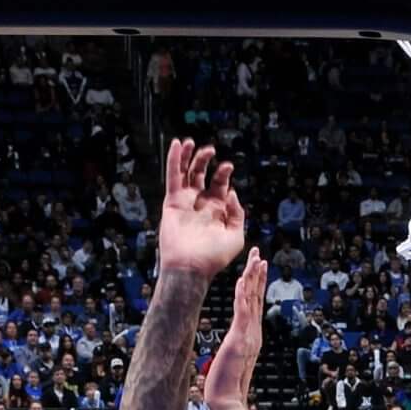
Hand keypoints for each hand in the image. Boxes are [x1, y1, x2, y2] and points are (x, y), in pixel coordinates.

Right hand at [155, 139, 245, 276]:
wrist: (191, 267)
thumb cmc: (214, 258)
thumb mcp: (236, 237)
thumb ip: (237, 214)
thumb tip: (232, 193)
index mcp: (216, 210)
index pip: (220, 184)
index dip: (223, 173)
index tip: (227, 167)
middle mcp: (200, 203)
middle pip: (202, 175)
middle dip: (206, 161)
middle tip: (211, 151)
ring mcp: (185, 202)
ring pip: (186, 173)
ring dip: (189, 157)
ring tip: (191, 142)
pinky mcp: (172, 202)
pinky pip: (173, 177)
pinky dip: (174, 160)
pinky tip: (177, 144)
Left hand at [207, 249, 266, 409]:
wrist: (227, 401)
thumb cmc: (225, 385)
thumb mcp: (232, 361)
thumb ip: (235, 350)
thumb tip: (232, 347)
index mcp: (251, 336)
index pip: (256, 305)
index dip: (257, 285)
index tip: (258, 267)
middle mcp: (253, 333)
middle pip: (258, 297)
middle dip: (258, 274)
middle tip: (259, 254)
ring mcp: (248, 335)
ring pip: (252, 300)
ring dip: (253, 278)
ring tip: (256, 259)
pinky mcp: (239, 340)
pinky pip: (242, 312)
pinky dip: (242, 295)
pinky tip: (241, 280)